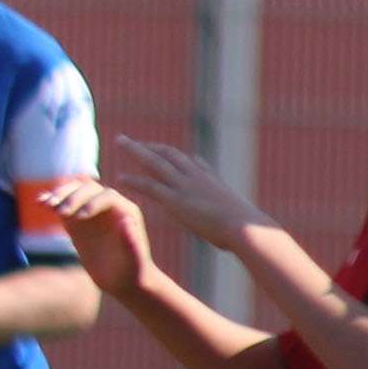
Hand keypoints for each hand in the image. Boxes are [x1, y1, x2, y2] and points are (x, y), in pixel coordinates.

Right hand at [39, 177, 155, 297]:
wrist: (122, 280)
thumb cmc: (133, 272)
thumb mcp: (135, 260)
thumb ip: (132, 241)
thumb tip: (126, 221)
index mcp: (126, 211)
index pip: (107, 196)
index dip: (92, 202)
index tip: (79, 217)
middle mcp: (109, 206)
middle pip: (88, 189)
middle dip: (73, 197)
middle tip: (60, 212)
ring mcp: (91, 211)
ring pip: (74, 192)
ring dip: (60, 195)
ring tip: (46, 204)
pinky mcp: (77, 221)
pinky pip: (64, 206)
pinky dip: (52, 202)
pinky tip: (41, 203)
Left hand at [113, 135, 271, 252]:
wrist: (247, 229)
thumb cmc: (248, 227)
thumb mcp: (239, 210)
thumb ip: (231, 205)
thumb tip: (234, 204)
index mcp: (212, 180)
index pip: (191, 162)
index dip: (173, 156)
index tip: (159, 150)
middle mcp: (197, 177)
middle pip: (169, 154)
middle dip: (149, 146)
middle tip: (129, 139)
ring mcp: (185, 187)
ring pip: (155, 162)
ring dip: (136, 150)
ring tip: (119, 141)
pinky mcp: (176, 201)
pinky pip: (150, 186)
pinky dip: (134, 180)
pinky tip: (119, 178)